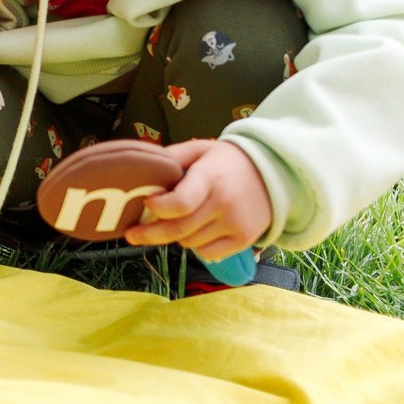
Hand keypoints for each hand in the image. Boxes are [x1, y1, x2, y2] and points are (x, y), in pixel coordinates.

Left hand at [125, 138, 272, 261]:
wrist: (272, 175)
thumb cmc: (226, 162)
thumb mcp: (200, 149)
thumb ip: (171, 158)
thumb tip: (142, 169)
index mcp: (210, 178)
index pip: (180, 203)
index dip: (158, 208)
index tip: (145, 203)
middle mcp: (224, 204)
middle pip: (179, 229)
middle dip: (150, 234)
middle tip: (131, 234)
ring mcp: (235, 224)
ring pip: (189, 243)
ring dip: (175, 236)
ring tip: (176, 221)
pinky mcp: (243, 240)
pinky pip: (207, 254)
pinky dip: (195, 246)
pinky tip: (196, 231)